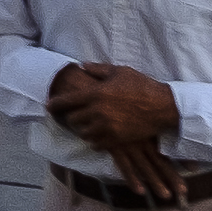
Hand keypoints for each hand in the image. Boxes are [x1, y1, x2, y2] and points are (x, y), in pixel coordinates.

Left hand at [50, 60, 187, 194]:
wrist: (163, 107)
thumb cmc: (141, 86)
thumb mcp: (119, 71)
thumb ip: (98, 69)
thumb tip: (82, 66)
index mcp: (96, 94)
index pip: (66, 101)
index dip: (54, 104)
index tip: (48, 106)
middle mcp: (98, 112)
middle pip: (72, 120)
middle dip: (71, 117)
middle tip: (74, 115)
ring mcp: (106, 127)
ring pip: (83, 134)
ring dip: (83, 129)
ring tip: (87, 125)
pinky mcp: (116, 139)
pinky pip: (96, 144)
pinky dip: (94, 140)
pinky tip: (98, 134)